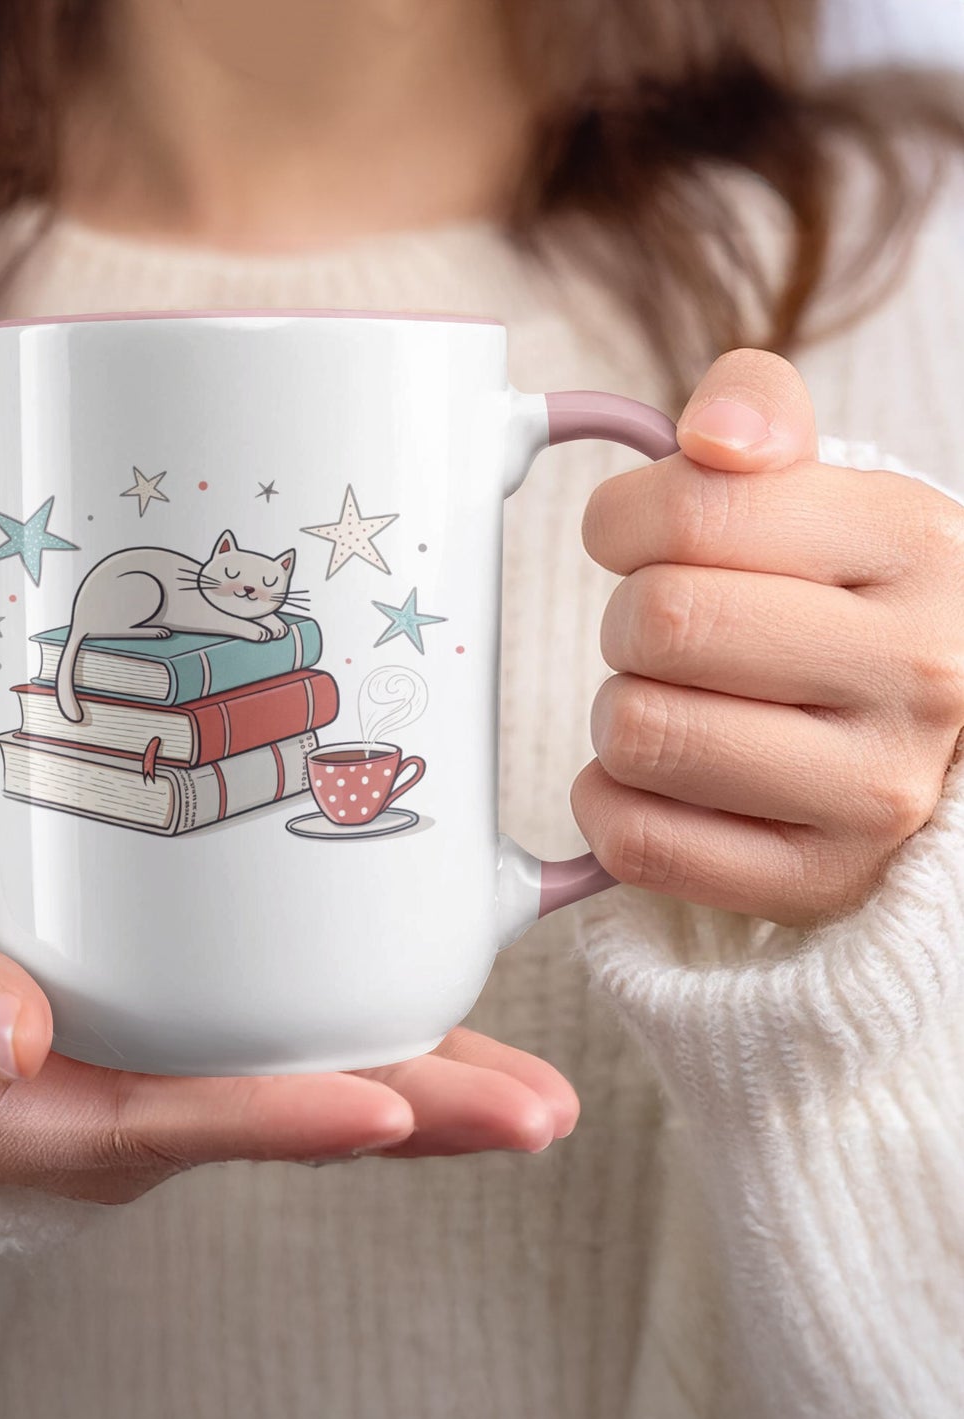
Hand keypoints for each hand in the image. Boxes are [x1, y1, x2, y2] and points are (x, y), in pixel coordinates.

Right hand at [0, 841, 578, 1204]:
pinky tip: (452, 1019)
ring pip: (299, 1090)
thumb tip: (12, 1033)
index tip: (381, 1109)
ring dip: (422, 1089)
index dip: (275, 1119)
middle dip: (407, 1119)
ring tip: (537, 1093)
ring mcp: (151, 1080)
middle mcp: (110, 1112)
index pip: (164, 1123)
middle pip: (270, 1119)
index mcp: (27, 1112)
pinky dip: (374, 1038)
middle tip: (533, 1113)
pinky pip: (282, 1047)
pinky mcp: (174, 1038)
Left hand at [574, 349, 963, 929]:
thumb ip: (757, 413)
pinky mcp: (817, 881)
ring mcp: (875, 792)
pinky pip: (638, 841)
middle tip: (663, 633)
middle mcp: (918, 672)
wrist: (933, 735)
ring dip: (620, 712)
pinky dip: (611, 803)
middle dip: (626, 620)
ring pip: (638, 733)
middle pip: (657, 624)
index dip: (621, 522)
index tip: (635, 539)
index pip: (691, 513)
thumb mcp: (825, 488)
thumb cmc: (845, 601)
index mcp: (914, 543)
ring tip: (673, 703)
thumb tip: (710, 435)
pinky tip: (657, 780)